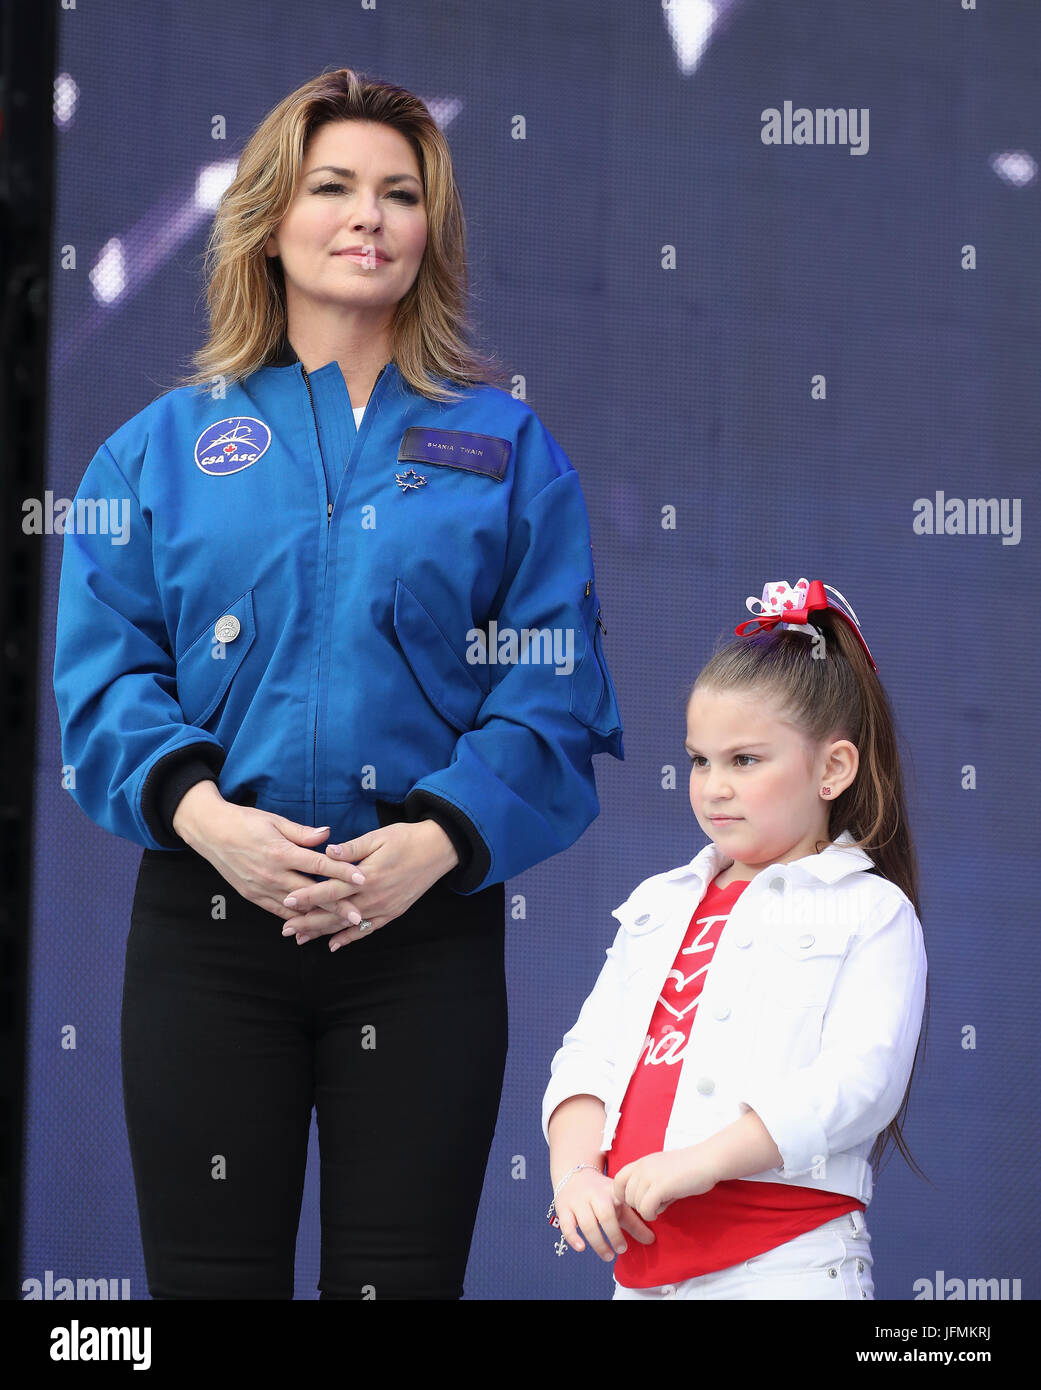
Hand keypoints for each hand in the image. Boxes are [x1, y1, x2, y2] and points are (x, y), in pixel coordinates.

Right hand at [172, 790, 369, 921]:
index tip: (362, 879)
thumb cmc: (245, 822)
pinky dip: (296, 919)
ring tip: (339, 924)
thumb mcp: (275, 820)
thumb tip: (328, 835)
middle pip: (311, 893)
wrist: (211, 833)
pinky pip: (278, 911)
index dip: (342, 872)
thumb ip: (303, 832)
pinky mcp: (253, 896)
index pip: (318, 865)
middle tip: (357, 915)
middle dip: (336, 905)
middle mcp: (273, 874)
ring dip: (318, 917)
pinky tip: (311, 925)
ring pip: (296, 908)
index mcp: (281, 852)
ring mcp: (262, 888)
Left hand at [279, 819, 459, 949]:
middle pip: (335, 913)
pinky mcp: (392, 913)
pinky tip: (334, 945)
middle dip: (308, 922)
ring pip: (347, 925)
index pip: (331, 889)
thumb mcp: (378, 837)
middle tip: (286, 930)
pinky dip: (349, 938)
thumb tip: (328, 853)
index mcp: (367, 876)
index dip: (308, 896)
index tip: (287, 901)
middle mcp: (373, 896)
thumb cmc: (406, 839)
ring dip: (323, 932)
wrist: (438, 850)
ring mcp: (383, 908)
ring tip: (302, 939)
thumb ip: (352, 848)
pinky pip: (367, 930)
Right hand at [552, 1167, 655, 1260]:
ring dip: (598, 1243)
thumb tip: (651, 1240)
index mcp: (611, 1191)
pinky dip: (573, 1238)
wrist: (575, 1174)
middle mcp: (594, 1194)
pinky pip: (566, 1225)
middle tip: (621, 1250)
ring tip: (608, 1256)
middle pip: (605, 1215)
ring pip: (587, 1223)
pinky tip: (581, 1248)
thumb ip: (634, 1221)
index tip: (642, 1240)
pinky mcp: (563, 1208)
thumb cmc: (601, 1194)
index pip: (624, 1206)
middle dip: (614, 1236)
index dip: (633, 1224)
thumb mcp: (618, 1201)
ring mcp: (577, 1201)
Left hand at [611, 1147, 717, 1221]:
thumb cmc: (688, 1168)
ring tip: (663, 1202)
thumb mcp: (662, 1170)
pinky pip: (646, 1209)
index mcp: (641, 1162)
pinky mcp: (660, 1186)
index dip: (624, 1194)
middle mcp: (642, 1167)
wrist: (706, 1161)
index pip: (617, 1180)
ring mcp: (650, 1176)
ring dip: (648, 1210)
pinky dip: (652, 1214)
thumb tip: (640, 1204)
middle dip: (639, 1205)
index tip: (638, 1200)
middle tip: (656, 1203)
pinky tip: (663, 1208)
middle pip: (626, 1196)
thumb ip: (648, 1183)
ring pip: (635, 1204)